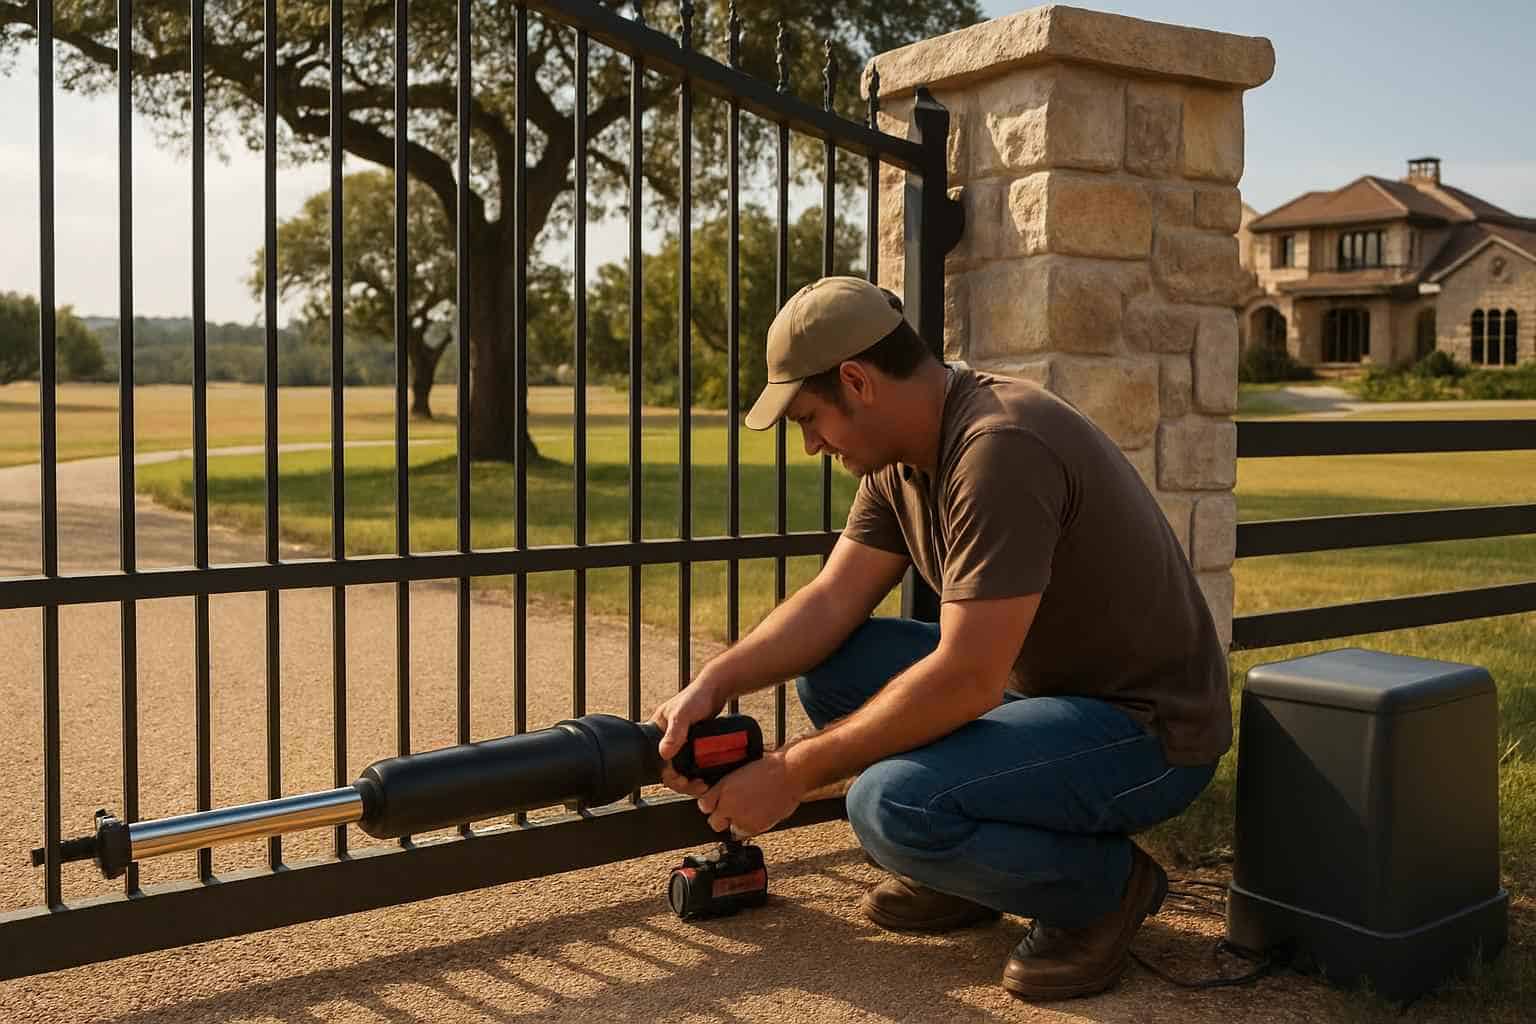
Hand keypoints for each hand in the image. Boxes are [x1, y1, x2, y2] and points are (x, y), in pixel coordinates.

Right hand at [650, 675, 724, 796]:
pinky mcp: (693, 740)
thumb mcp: (684, 714)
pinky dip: (698, 770)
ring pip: (683, 767)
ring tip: (706, 785)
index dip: (671, 777)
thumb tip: (664, 754)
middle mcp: (666, 737)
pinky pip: (692, 761)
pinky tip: (708, 776)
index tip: (686, 783)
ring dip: (691, 779)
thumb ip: (675, 732)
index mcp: (657, 731)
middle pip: (671, 768)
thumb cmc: (698, 696)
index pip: (659, 762)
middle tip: (701, 787)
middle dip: (684, 782)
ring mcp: (681, 739)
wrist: (717, 687)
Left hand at [694, 752, 805, 838]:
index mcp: (724, 787)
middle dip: (722, 819)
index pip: (704, 805)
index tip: (715, 806)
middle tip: (732, 812)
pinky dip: (752, 827)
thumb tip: (716, 800)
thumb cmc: (770, 769)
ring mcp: (741, 817)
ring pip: (732, 830)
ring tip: (751, 811)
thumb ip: (725, 788)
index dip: (710, 806)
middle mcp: (730, 804)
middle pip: (715, 822)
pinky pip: (747, 833)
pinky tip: (759, 814)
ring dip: (738, 824)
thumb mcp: (740, 773)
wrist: (789, 773)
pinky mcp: (755, 827)